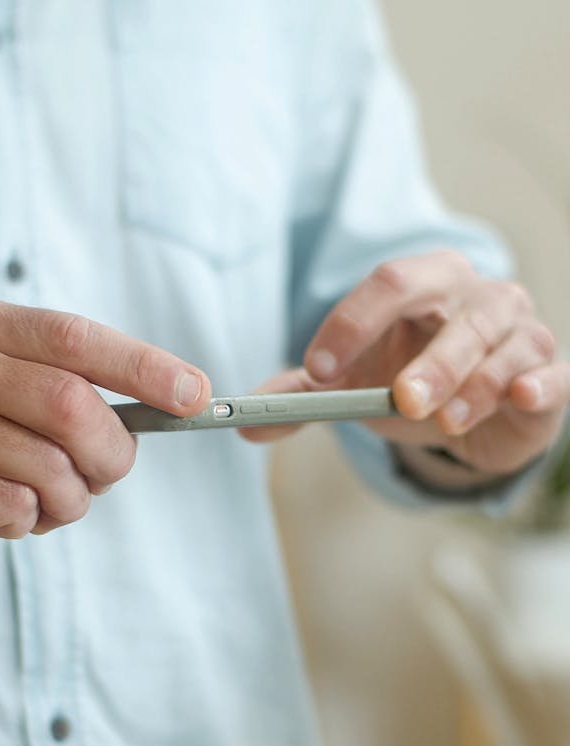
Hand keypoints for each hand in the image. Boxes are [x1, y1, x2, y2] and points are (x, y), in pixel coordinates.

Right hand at [0, 295, 208, 541]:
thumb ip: (29, 368)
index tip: (193, 395)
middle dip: (114, 451)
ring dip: (72, 499)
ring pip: (48, 469)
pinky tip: (4, 514)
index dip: (145, 367)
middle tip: (110, 470)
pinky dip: (28, 522)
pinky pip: (10, 512)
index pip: (76, 337)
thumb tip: (132, 412)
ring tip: (54, 501)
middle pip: (73, 408)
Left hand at [242, 250, 567, 477]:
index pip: (388, 284)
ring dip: (471, 386)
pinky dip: (535, 384)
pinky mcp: (549, 373)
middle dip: (428, 358)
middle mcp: (478, 295)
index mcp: (425, 283)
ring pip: (501, 346)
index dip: (352, 322)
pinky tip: (520, 395)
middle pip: (453, 312)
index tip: (320, 369)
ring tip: (443, 421)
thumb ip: (303, 396)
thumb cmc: (412, 383)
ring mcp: (520, 330)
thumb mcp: (355, 386)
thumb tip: (245, 422)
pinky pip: (550, 373)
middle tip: (400, 400)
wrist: (476, 416)